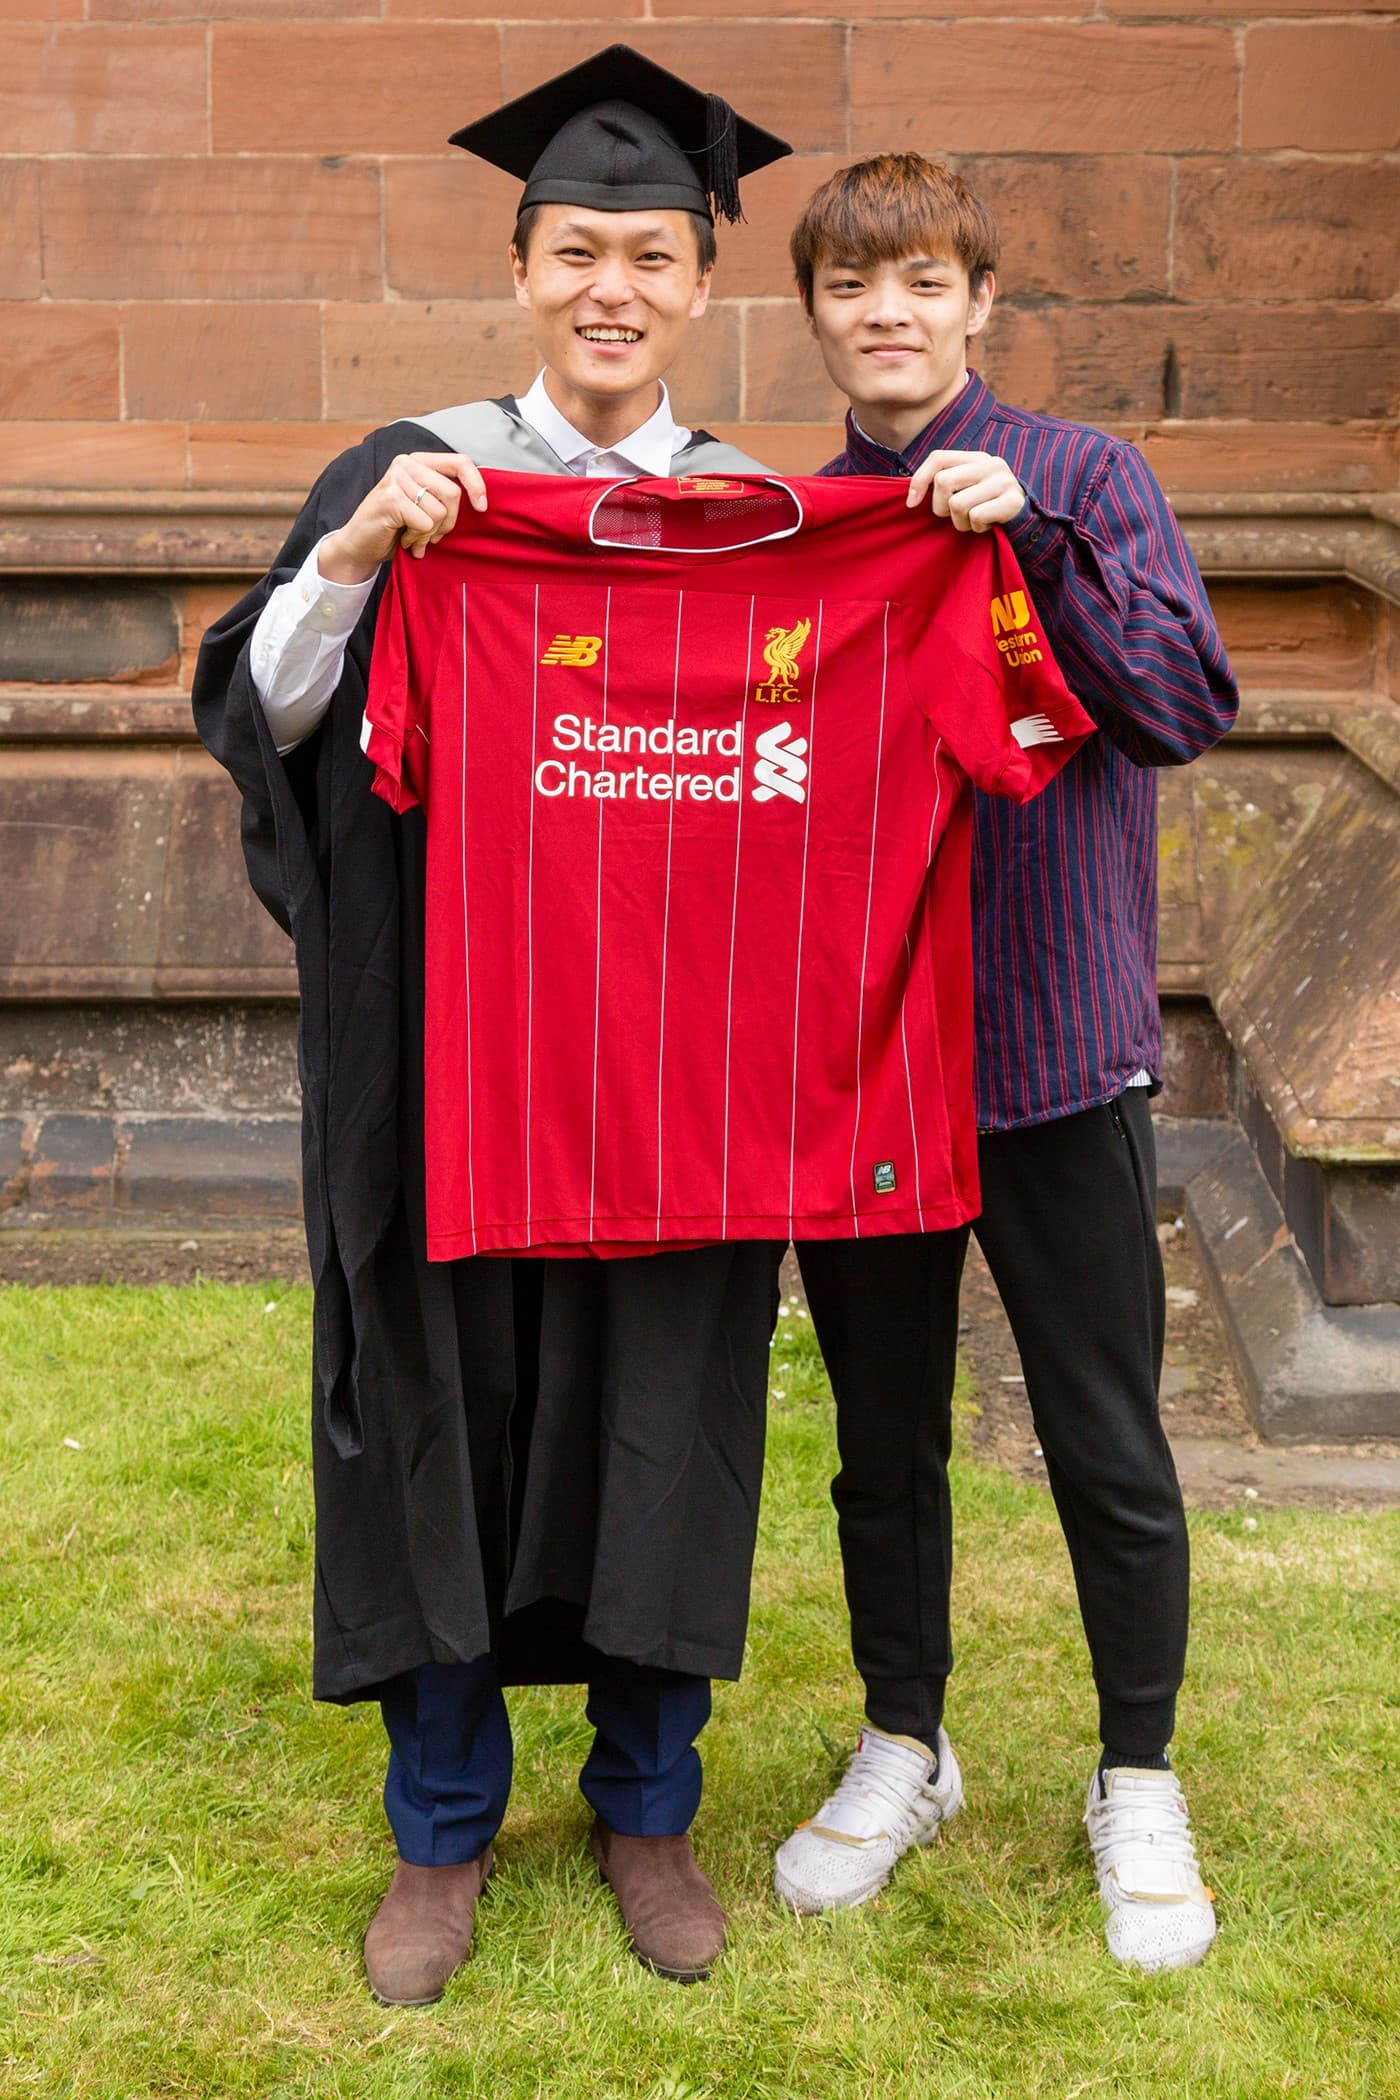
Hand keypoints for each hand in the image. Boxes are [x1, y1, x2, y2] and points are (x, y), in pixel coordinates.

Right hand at [318, 452, 487, 582]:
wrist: (360, 544)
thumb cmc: (397, 526)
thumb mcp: (424, 505)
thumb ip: (444, 495)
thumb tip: (482, 499)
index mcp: (419, 461)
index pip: (461, 462)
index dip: (477, 485)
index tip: (481, 508)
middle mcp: (407, 463)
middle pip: (453, 493)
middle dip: (448, 522)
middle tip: (432, 535)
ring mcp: (397, 479)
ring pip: (439, 512)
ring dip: (430, 533)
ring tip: (413, 536)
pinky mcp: (391, 498)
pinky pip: (425, 523)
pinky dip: (418, 538)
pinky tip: (404, 539)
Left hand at [906, 449, 1026, 532]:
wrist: (1026, 521)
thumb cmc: (987, 507)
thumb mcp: (966, 489)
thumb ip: (946, 483)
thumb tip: (911, 496)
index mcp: (976, 457)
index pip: (938, 457)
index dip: (919, 480)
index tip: (911, 504)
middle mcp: (991, 463)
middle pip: (943, 482)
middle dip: (941, 508)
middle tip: (954, 517)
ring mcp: (1004, 481)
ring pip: (958, 504)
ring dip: (961, 523)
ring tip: (974, 521)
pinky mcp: (1013, 501)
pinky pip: (976, 517)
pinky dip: (977, 528)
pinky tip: (988, 525)